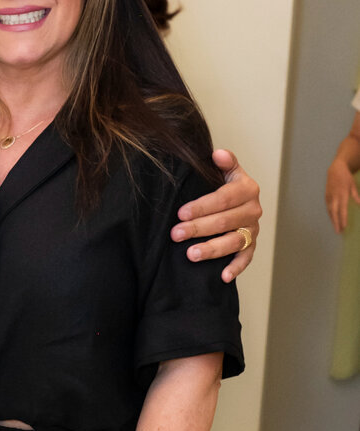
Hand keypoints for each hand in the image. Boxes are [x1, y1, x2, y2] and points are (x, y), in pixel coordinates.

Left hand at [170, 149, 261, 281]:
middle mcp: (253, 210)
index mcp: (247, 188)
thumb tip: (217, 154)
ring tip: (191, 254)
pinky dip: (236, 268)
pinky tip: (223, 277)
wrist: (236, 198)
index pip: (224, 198)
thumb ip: (224, 162)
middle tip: (176, 234)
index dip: (202, 206)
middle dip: (199, 228)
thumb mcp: (224, 170)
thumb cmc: (223, 184)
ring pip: (233, 242)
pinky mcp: (251, 245)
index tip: (181, 213)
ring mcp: (252, 229)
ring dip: (212, 249)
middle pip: (225, 221)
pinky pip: (246, 258)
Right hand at [325, 157, 359, 233]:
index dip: (343, 218)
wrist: (335, 170)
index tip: (344, 226)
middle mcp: (334, 197)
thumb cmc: (346, 178)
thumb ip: (355, 195)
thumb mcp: (353, 185)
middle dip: (336, 222)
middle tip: (338, 231)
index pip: (342, 209)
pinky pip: (328, 207)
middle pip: (334, 212)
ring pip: (330, 211)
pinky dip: (330, 214)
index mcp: (342, 194)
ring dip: (333, 220)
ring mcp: (329, 196)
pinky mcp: (326, 196)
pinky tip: (333, 219)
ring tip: (336, 228)